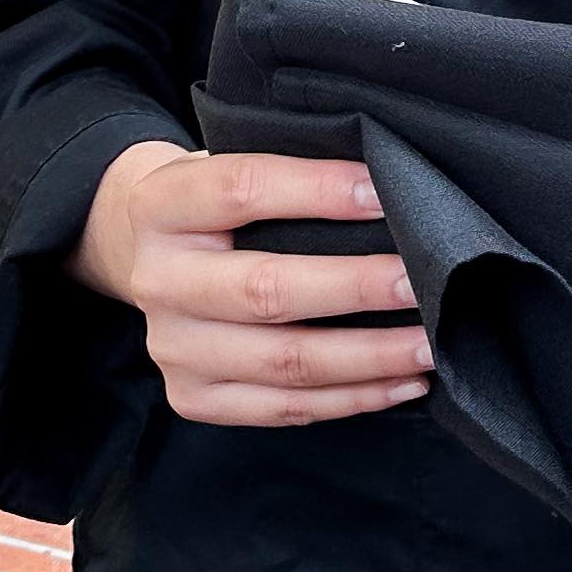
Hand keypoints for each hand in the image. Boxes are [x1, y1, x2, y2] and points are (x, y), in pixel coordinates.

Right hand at [69, 140, 430, 426]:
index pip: (242, 190)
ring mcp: (173, 349)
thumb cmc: (215, 202)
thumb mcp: (226, 162)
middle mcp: (158, 281)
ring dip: (370, 357)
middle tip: (421, 282)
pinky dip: (353, 397)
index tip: (384, 193)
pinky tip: (404, 382)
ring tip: (430, 344)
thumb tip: (389, 182)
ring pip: (285, 363)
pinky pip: (285, 409)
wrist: (141, 251)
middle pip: (266, 290)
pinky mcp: (193, 398)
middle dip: (357, 288)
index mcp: (162, 206)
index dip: (318, 191)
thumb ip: (289, 169)